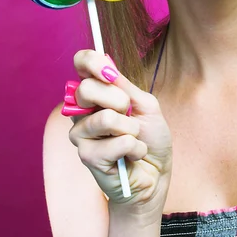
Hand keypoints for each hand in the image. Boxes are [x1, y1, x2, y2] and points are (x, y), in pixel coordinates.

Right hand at [67, 50, 171, 217]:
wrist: (155, 174)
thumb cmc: (150, 138)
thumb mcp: (144, 104)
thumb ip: (124, 85)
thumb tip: (106, 64)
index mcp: (96, 92)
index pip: (82, 63)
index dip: (91, 61)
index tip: (109, 72)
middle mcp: (82, 110)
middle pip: (87, 89)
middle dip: (120, 101)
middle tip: (129, 115)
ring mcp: (81, 134)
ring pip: (105, 118)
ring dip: (131, 130)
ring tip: (133, 139)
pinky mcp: (87, 156)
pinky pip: (118, 142)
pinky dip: (134, 148)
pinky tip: (132, 156)